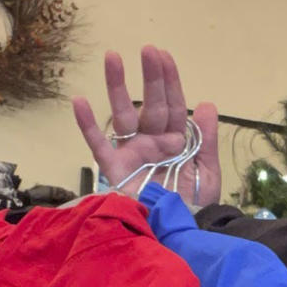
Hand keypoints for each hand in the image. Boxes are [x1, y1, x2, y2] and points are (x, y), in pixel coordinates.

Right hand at [72, 47, 220, 206]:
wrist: (178, 237)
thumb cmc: (192, 208)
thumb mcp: (208, 174)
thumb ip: (205, 141)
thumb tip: (205, 103)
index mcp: (176, 141)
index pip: (173, 105)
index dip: (169, 81)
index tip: (164, 55)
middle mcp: (152, 142)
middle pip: (150, 104)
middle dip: (150, 77)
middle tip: (147, 49)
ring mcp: (132, 153)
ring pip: (123, 114)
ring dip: (117, 86)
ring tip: (112, 57)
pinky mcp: (114, 169)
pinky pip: (98, 144)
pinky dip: (87, 124)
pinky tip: (78, 101)